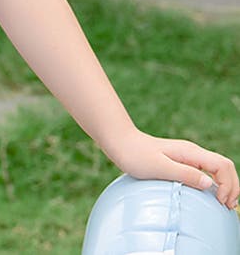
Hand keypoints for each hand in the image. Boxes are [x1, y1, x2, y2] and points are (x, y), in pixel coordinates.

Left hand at [110, 130, 238, 209]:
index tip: (221, 202)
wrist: (120, 143)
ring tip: (223, 204)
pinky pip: (205, 172)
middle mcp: (192, 153)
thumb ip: (185, 174)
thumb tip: (209, 184)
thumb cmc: (136, 155)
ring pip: (217, 169)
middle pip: (224, 167)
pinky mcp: (181, 162)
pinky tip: (208, 196)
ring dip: (224, 185)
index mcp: (190, 152)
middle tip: (227, 207)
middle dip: (232, 186)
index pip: (223, 165)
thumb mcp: (159, 167)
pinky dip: (213, 184)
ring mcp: (187, 157)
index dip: (229, 185)